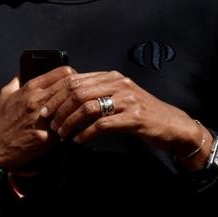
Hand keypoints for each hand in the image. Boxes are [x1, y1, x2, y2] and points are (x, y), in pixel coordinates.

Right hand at [0, 65, 74, 170]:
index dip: (73, 76)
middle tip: (82, 97)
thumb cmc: (2, 121)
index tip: (76, 81)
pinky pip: (68, 129)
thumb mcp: (6, 95)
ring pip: (72, 107)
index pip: (62, 73)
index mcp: (30, 88)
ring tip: (81, 112)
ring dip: (78, 109)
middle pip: (71, 88)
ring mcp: (43, 119)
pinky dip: (74, 128)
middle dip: (79, 92)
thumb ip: (16, 81)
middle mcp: (37, 100)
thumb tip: (22, 71)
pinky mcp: (47, 137)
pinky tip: (76, 129)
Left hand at [46, 71, 208, 166]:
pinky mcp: (134, 118)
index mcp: (112, 77)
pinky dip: (86, 133)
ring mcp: (127, 100)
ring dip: (70, 122)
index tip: (45, 109)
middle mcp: (119, 84)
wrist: (172, 125)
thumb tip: (68, 97)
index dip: (57, 95)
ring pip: (87, 107)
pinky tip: (79, 140)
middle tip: (50, 124)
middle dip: (59, 109)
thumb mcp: (120, 96)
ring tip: (62, 134)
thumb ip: (99, 92)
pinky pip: (102, 124)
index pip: (76, 80)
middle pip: (78, 92)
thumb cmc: (142, 113)